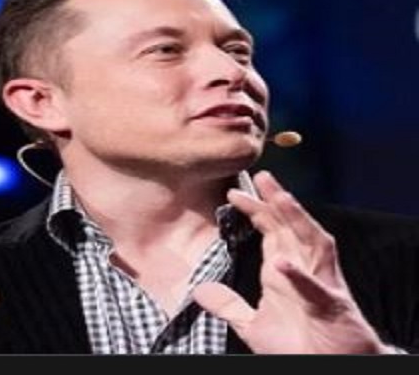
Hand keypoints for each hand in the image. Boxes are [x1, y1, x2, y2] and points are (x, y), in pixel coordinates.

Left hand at [192, 170, 391, 353]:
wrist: (327, 371)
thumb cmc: (297, 346)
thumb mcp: (253, 325)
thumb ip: (229, 305)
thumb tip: (201, 291)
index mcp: (283, 271)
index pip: (271, 231)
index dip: (255, 210)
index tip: (233, 193)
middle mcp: (303, 269)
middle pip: (291, 227)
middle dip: (277, 200)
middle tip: (262, 176)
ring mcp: (320, 285)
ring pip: (311, 243)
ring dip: (296, 220)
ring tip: (279, 198)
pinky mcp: (331, 307)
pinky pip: (315, 288)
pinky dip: (300, 275)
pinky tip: (281, 263)